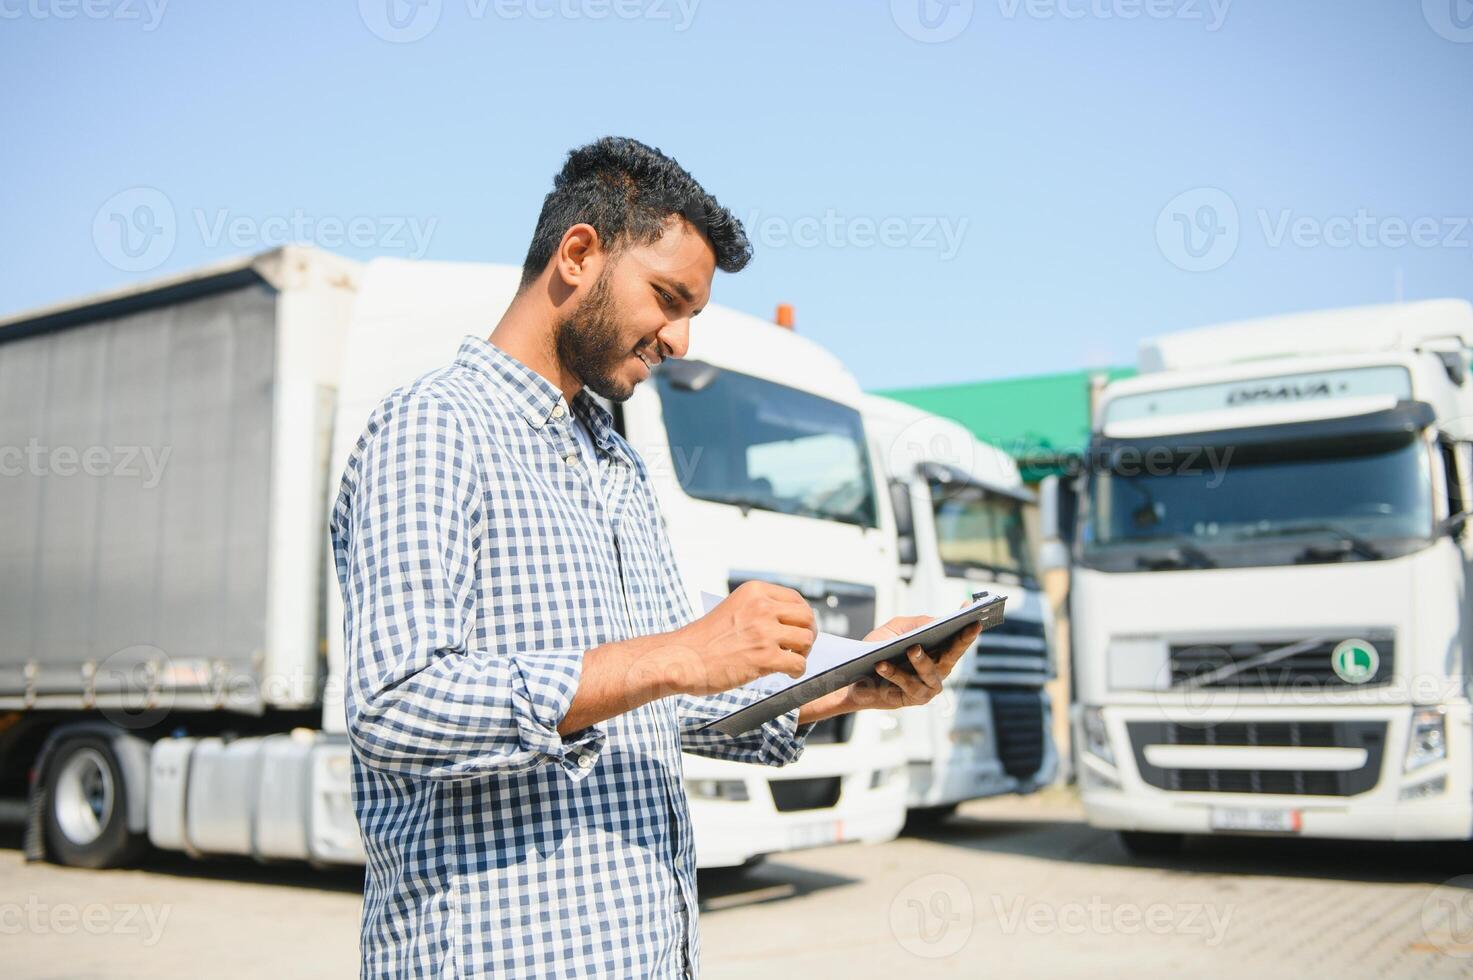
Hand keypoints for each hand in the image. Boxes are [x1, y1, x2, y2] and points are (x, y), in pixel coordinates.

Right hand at [657, 581, 815, 696]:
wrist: (682, 657)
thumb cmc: (704, 639)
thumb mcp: (733, 608)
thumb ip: (759, 609)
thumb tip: (791, 621)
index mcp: (754, 591)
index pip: (796, 599)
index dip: (802, 617)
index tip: (798, 629)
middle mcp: (762, 607)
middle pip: (807, 618)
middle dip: (807, 634)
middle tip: (799, 647)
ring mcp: (764, 632)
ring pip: (806, 640)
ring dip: (803, 653)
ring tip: (791, 660)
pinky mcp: (764, 658)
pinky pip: (798, 663)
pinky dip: (797, 671)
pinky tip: (787, 673)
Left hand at [797, 612, 980, 722]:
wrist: (854, 677)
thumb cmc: (877, 651)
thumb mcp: (896, 630)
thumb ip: (917, 623)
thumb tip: (938, 621)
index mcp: (937, 653)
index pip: (956, 640)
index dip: (968, 630)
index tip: (976, 617)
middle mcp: (937, 670)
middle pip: (953, 656)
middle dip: (961, 642)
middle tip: (965, 628)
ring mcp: (928, 687)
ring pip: (930, 673)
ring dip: (921, 660)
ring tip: (912, 648)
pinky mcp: (913, 699)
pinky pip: (907, 685)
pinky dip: (894, 673)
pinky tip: (882, 664)